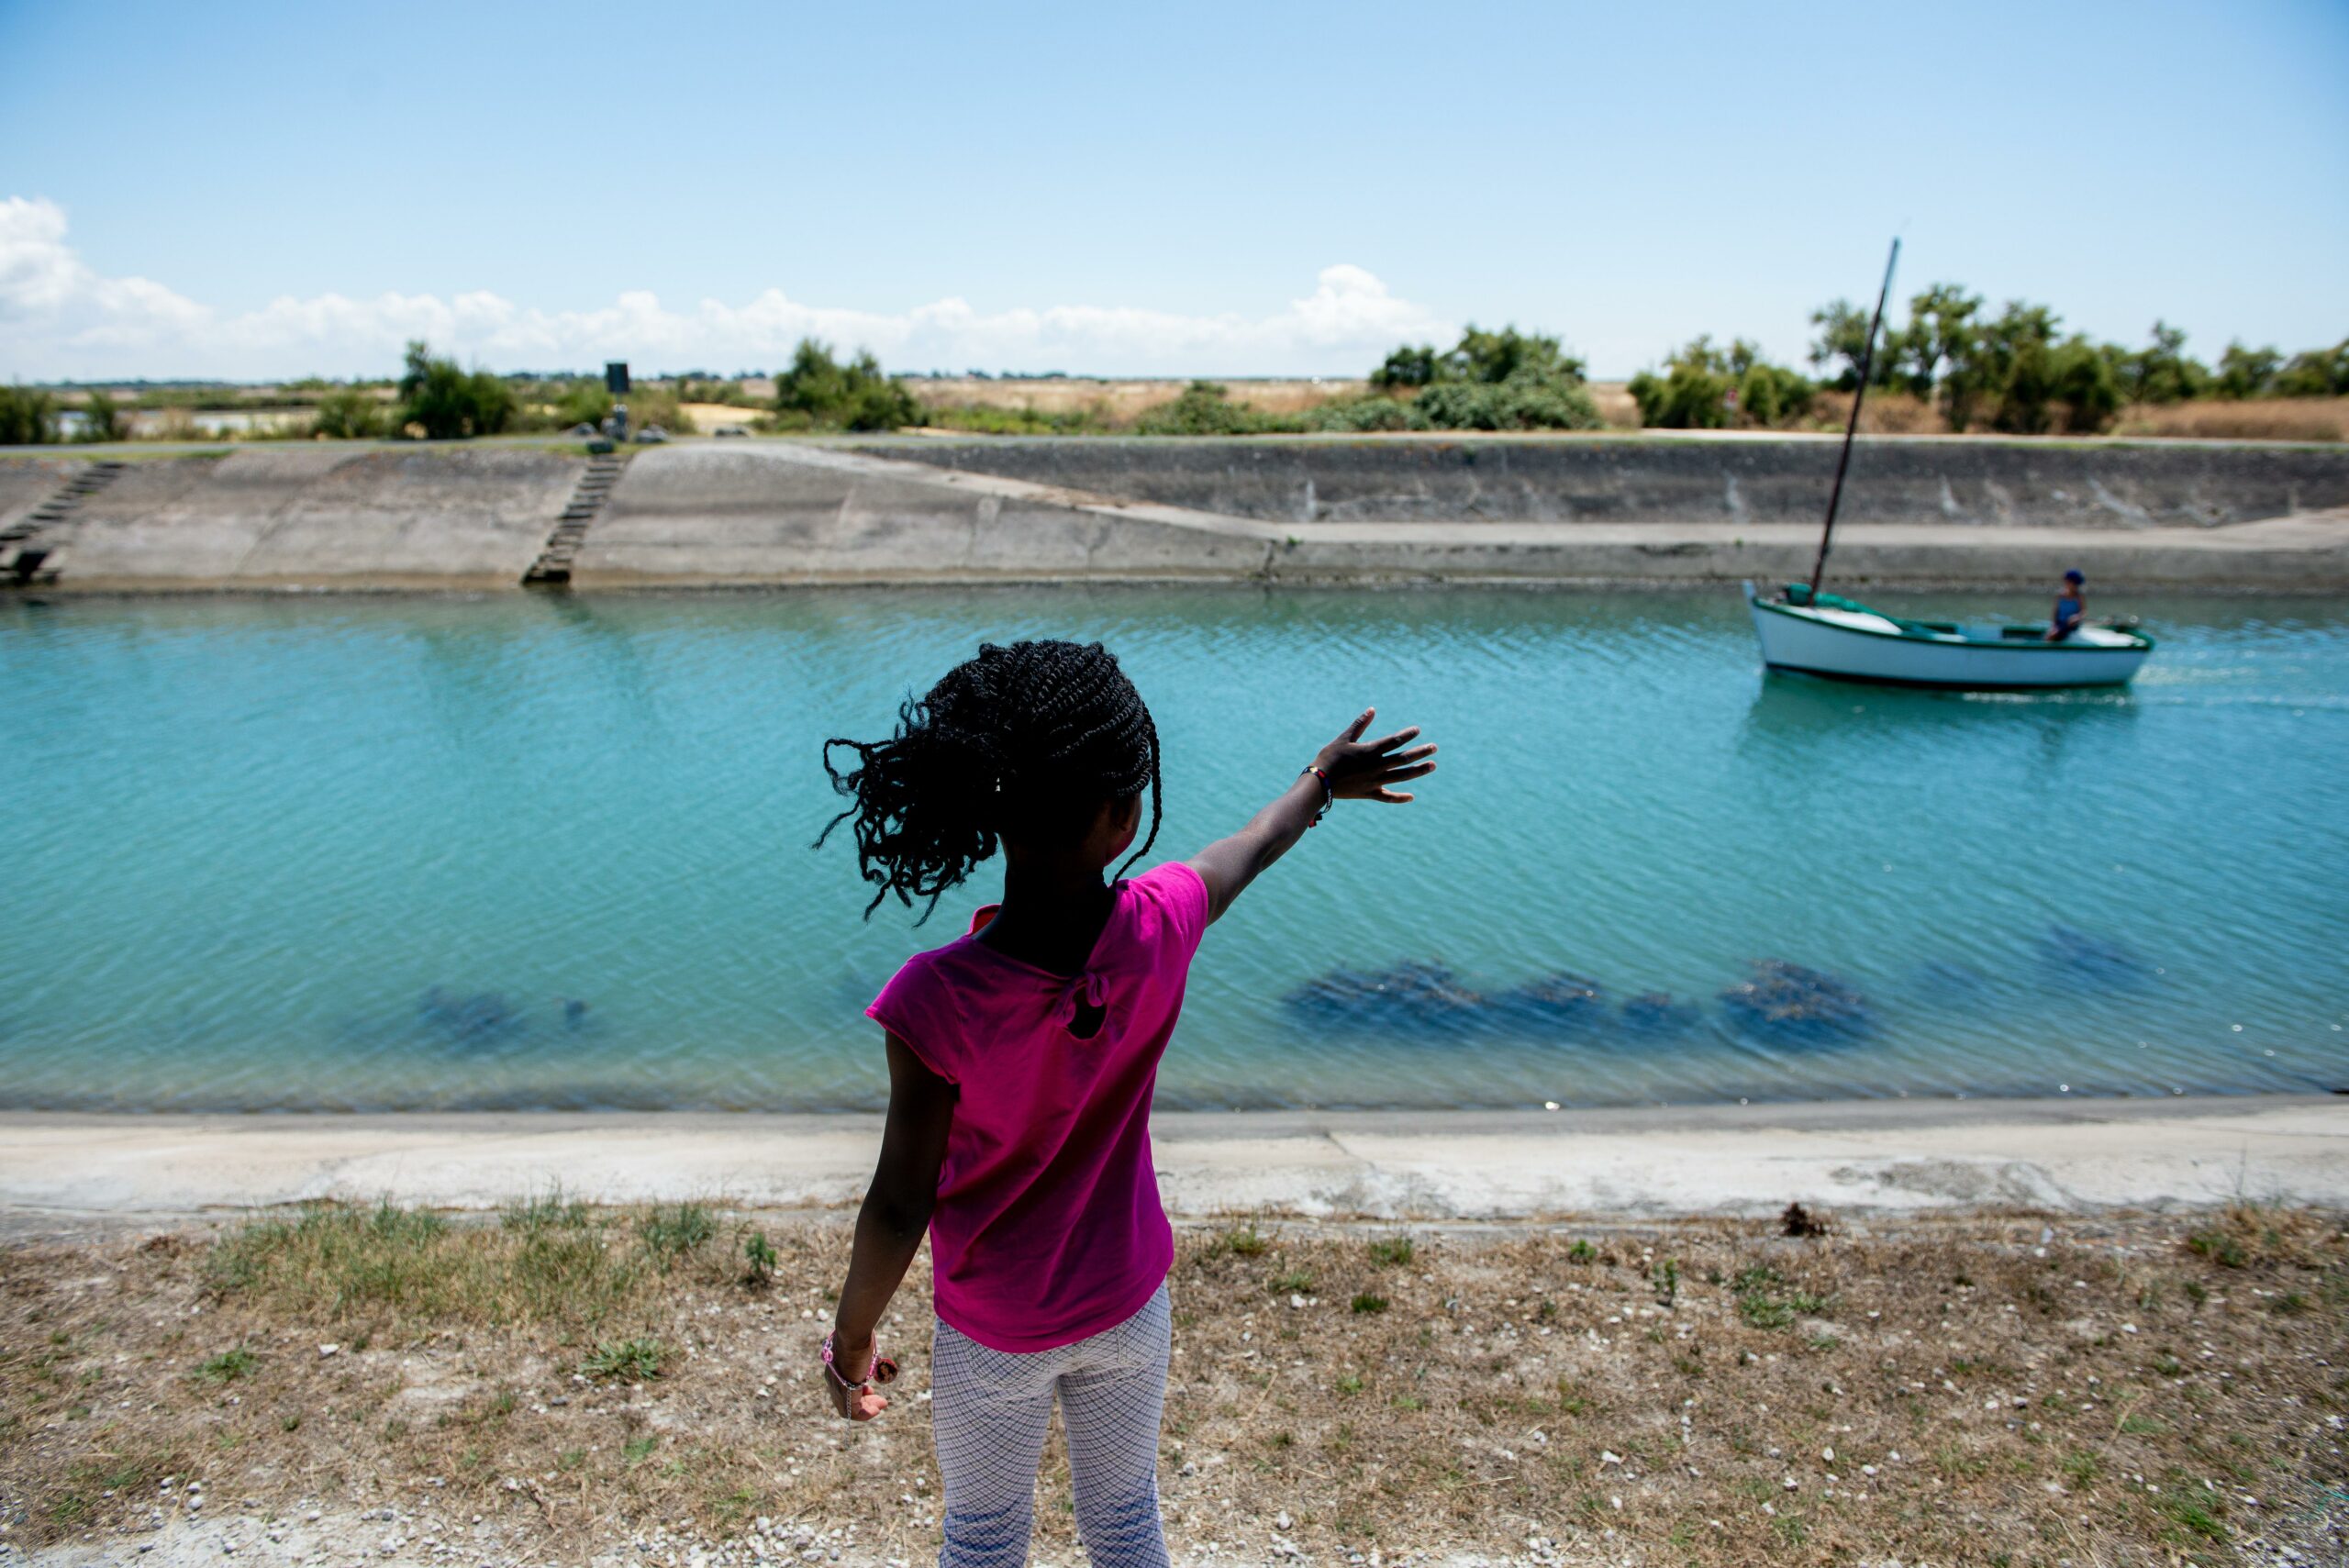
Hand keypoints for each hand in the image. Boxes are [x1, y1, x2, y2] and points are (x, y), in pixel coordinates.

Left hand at [822, 1331, 888, 1422]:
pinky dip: (865, 1414)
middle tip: (880, 1402)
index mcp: (835, 1370)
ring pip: (849, 1408)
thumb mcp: (860, 1350)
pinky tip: (876, 1410)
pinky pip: (852, 1412)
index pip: (844, 1388)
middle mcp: (833, 1381)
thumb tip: (870, 1361)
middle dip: (865, 1402)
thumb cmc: (858, 1337)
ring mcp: (837, 1388)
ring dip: (867, 1409)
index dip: (858, 1392)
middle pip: (846, 1400)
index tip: (872, 1391)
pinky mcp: (844, 1392)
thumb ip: (863, 1359)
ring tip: (880, 1407)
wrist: (852, 1334)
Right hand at [1313, 708, 1437, 803]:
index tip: (1418, 730)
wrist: (1318, 783)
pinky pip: (1387, 798)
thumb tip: (1372, 709)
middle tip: (1434, 747)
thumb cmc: (1329, 758)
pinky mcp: (1369, 794)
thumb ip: (1360, 725)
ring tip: (1433, 766)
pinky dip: (1399, 798)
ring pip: (1401, 776)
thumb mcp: (1344, 738)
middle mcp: (1376, 767)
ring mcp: (1374, 782)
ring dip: (1418, 771)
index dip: (1407, 735)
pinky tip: (1411, 797)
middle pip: (1403, 758)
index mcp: (1370, 751)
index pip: (1394, 741)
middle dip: (1420, 752)